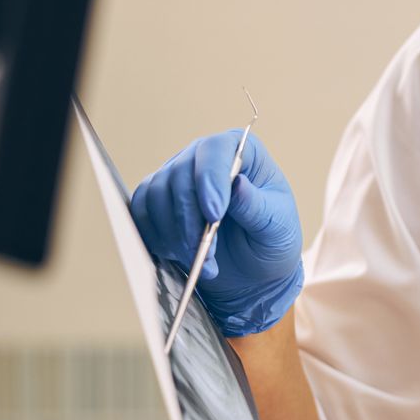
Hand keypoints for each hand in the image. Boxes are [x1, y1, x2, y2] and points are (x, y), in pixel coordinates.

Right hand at [130, 130, 304, 335]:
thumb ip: (257, 206)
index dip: (210, 180)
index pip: (215, 150)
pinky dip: (158, 238)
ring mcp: (177, 177)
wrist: (253, 269)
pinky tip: (181, 256)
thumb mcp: (278, 226)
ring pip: (156, 195)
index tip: (215, 215)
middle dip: (190, 220)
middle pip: (179, 174)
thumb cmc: (272, 239)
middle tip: (206, 254)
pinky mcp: (157, 201)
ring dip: (175, 235)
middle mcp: (204, 157)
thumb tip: (238, 184)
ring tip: (203, 263)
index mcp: (241, 152)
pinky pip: (141, 212)